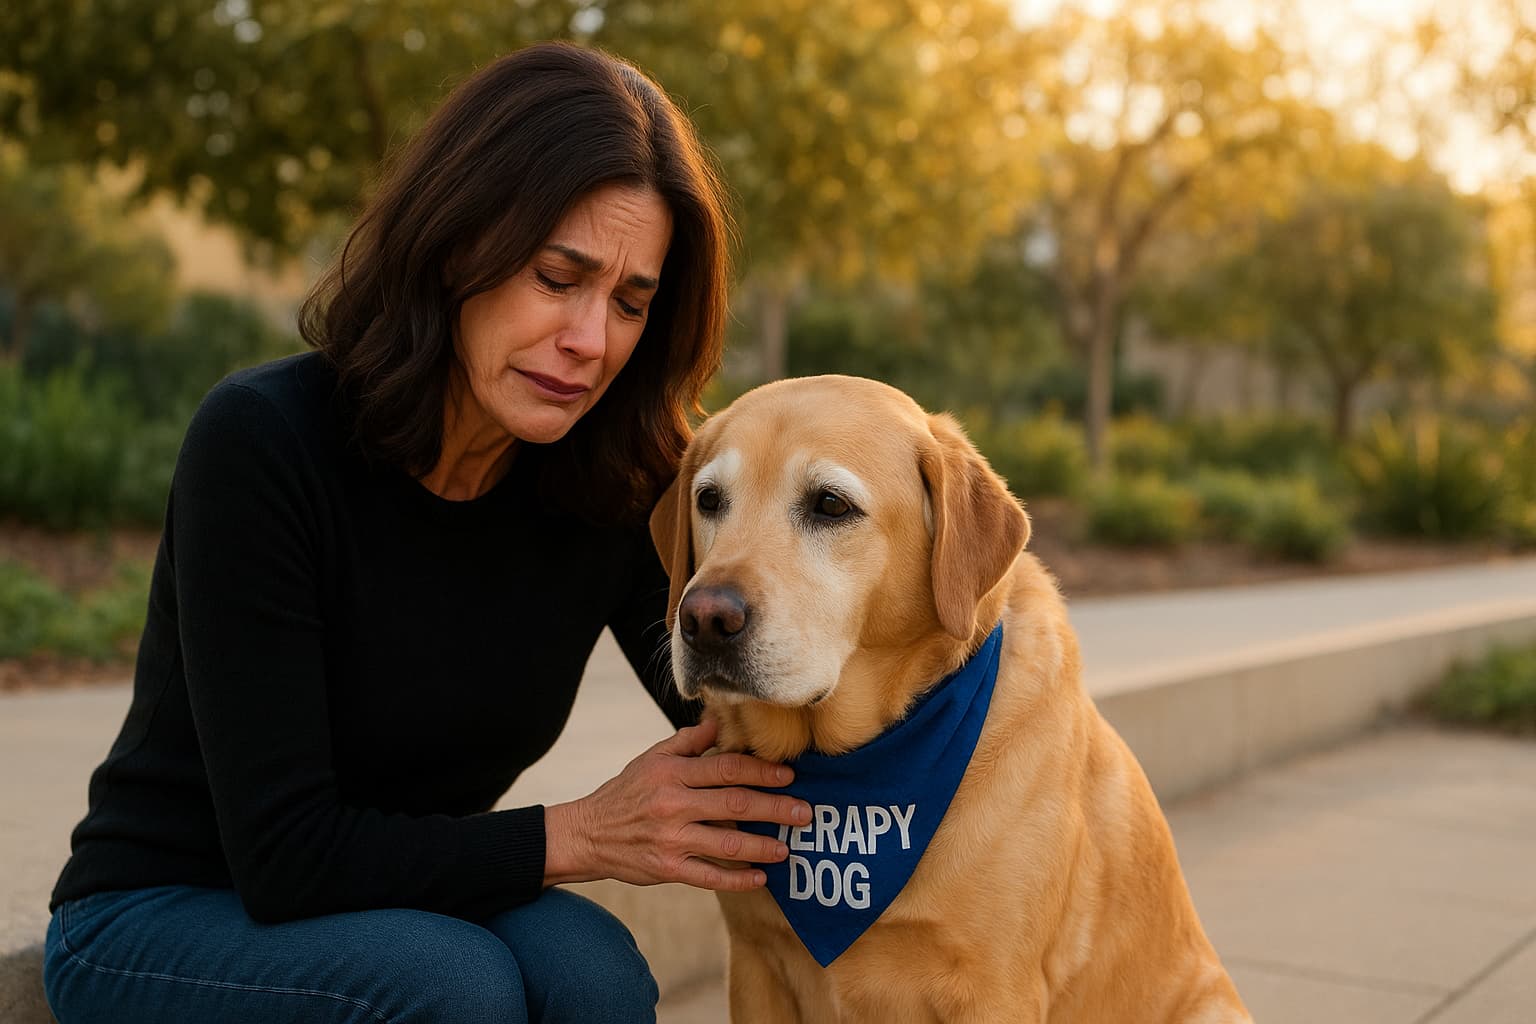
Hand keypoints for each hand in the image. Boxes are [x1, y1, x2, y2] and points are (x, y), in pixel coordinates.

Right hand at [543, 717, 810, 891]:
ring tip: (788, 848)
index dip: (761, 770)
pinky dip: (737, 879)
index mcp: (672, 773)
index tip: (789, 774)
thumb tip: (720, 720)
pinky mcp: (667, 869)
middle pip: (734, 805)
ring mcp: (671, 839)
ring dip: (763, 847)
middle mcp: (673, 804)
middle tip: (805, 813)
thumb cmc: (626, 792)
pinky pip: (709, 877)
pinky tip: (760, 878)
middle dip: (775, 808)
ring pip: (727, 845)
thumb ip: (688, 741)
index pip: (726, 768)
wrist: (587, 833)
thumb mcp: (651, 758)